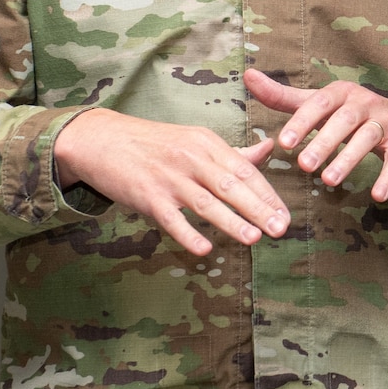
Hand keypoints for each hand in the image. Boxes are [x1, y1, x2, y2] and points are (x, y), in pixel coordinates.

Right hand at [52, 108, 285, 256]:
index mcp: (207, 143)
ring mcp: (169, 177)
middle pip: (231, 185)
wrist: (102, 140)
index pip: (244, 170)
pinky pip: (170, 218)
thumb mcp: (195, 140)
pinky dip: (187, 233)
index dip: (267, 193)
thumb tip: (269, 149)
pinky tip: (204, 249)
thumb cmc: (154, 143)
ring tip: (255, 238)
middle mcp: (191, 158)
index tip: (286, 214)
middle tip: (281, 228)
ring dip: (231, 221)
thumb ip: (232, 152)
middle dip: (259, 208)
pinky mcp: (146, 195)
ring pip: (205, 202)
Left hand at [244, 69, 387, 202]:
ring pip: (368, 138)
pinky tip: (377, 196)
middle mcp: (365, 103)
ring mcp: (386, 122)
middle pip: (344, 120)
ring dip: (349, 159)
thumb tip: (248, 76)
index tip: (283, 143)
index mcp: (341, 93)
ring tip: (329, 181)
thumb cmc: (355, 113)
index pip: (319, 104)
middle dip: (324, 142)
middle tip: (304, 165)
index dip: (302, 122)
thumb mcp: (321, 103)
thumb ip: (285, 97)